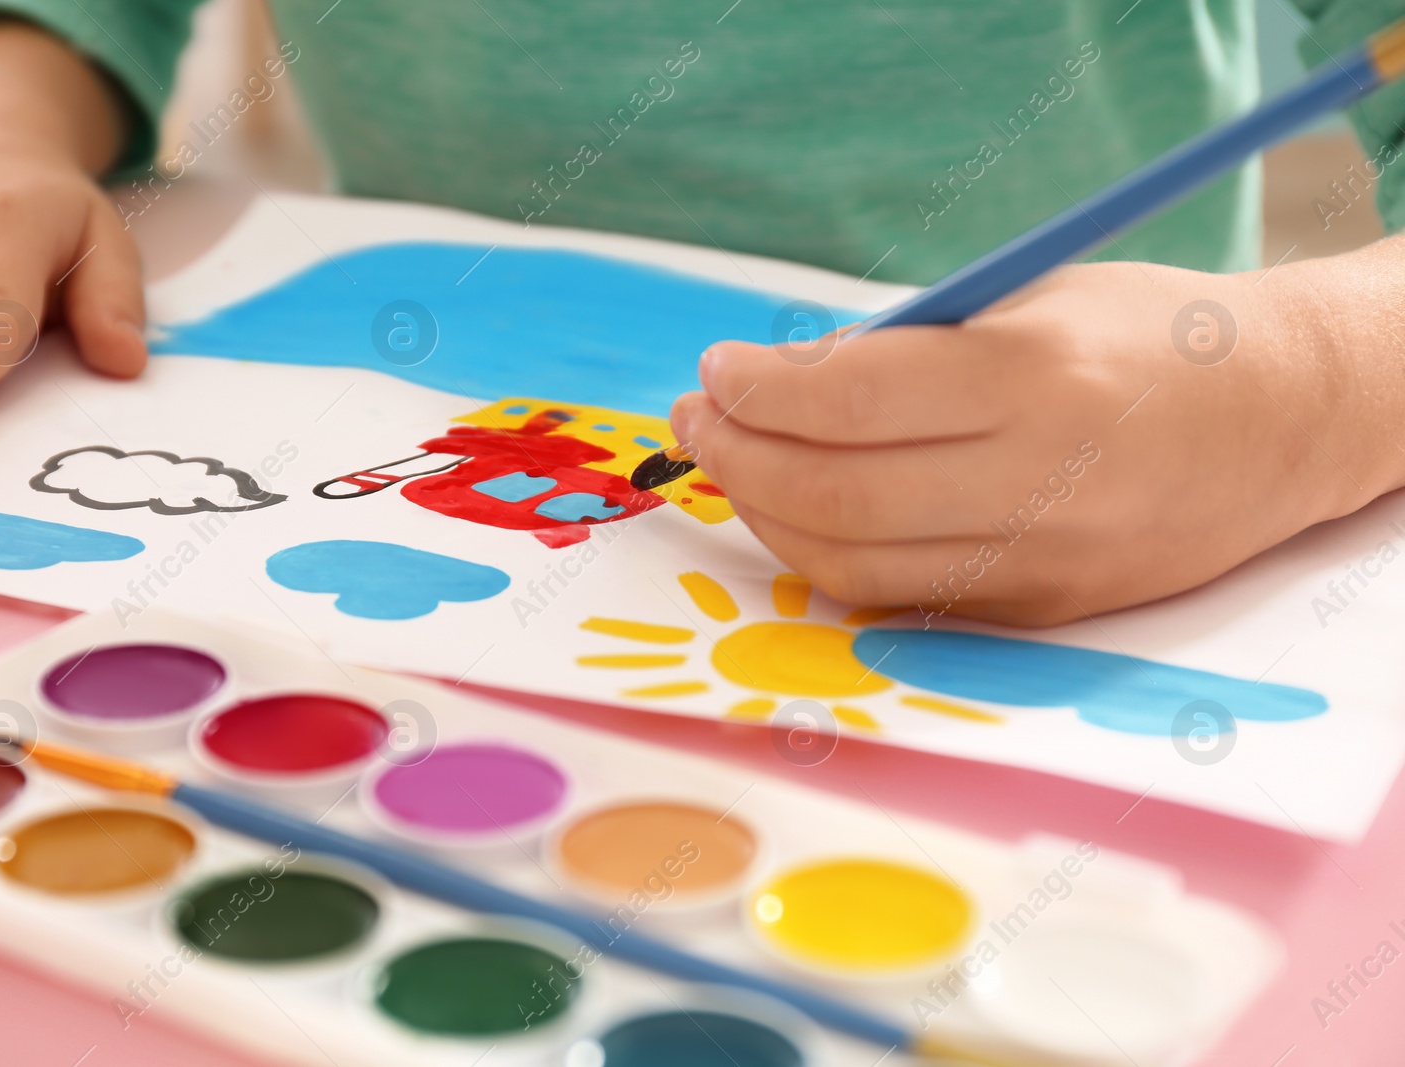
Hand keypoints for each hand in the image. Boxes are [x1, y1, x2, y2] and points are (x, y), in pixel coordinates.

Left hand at [672, 255, 1404, 625]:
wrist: (1286, 421)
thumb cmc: (1151, 337)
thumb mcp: (1030, 301)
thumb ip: (905, 349)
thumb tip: (777, 386)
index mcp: (1037, 376)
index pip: (851, 397)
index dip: (760, 389)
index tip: (717, 371)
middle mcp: (1042, 481)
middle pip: (836, 496)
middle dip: (739, 459)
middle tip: (700, 421)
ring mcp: (1045, 562)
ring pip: (853, 565)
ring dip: (766, 517)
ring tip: (733, 466)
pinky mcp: (1044, 614)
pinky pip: (901, 599)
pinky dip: (830, 561)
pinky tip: (799, 514)